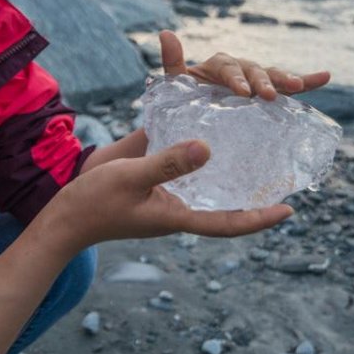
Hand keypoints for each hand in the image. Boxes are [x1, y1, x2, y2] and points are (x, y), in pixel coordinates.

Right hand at [43, 139, 291, 251]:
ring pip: (208, 183)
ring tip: (260, 152)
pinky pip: (185, 167)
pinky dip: (199, 151)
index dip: (259, 218)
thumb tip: (208, 147)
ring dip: (232, 171)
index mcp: (179, 215)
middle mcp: (180, 204)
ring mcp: (168, 193)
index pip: (228, 223)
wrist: (65, 214)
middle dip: (254, 195)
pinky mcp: (154, 179)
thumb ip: (168, 163)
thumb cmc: (95, 203)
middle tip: (284, 176)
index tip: (289, 210)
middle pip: (225, 203)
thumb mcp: (131, 178)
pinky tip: (211, 131)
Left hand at [159, 30, 329, 100]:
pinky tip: (325, 76)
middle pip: (254, 71)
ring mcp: (256, 81)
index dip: (236, 79)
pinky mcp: (269, 94)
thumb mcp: (174, 85)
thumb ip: (172, 62)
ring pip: (272, 77)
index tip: (242, 94)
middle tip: (268, 95)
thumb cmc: (182, 101)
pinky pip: (290, 88)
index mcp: (219, 65)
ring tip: (299, 85)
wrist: (193, 120)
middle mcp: (240, 69)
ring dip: (286, 79)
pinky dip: (308, 80)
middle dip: (263, 82)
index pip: (228, 68)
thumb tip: (166, 33)